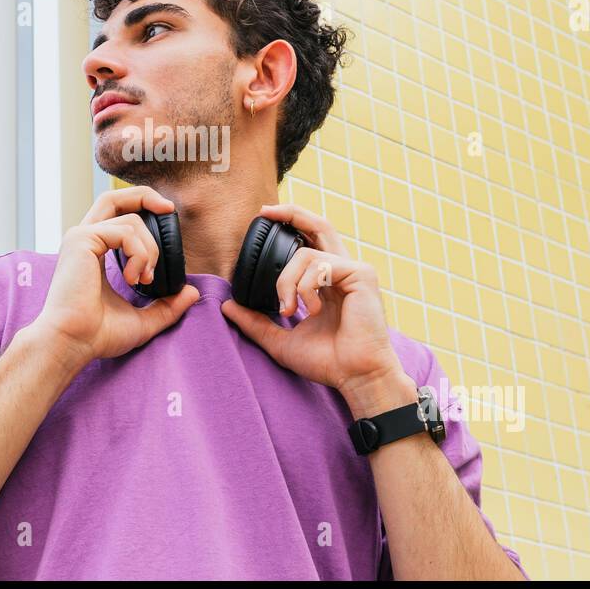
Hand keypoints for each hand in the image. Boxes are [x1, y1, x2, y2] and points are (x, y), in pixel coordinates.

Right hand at [34, 186, 199, 369]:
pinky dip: (140, 254)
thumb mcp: (142, 320)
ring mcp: (81, 237)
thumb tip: (192, 293)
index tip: (167, 216)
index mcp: (92, 252)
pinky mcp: (82, 240)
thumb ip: (167, 306)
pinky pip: (125, 232)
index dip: (141, 207)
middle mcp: (84, 240)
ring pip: (131, 220)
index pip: (116, 215)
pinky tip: (133, 278)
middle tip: (169, 210)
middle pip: (113, 197)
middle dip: (145, 196)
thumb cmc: (97, 335)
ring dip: (150, 250)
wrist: (73, 343)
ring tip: (144, 278)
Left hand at [219, 203, 413, 408]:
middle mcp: (342, 271)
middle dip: (292, 213)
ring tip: (288, 310)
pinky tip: (311, 311)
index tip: (264, 217)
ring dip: (286, 281)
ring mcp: (354, 271)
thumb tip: (227, 306)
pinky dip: (305, 287)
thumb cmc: (327, 362)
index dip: (290, 224)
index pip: (310, 243)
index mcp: (327, 282)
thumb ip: (256, 322)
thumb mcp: (281, 340)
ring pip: (306, 254)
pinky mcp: (361, 275)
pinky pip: (319, 266)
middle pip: (319, 226)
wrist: (354, 376)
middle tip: (264, 212)